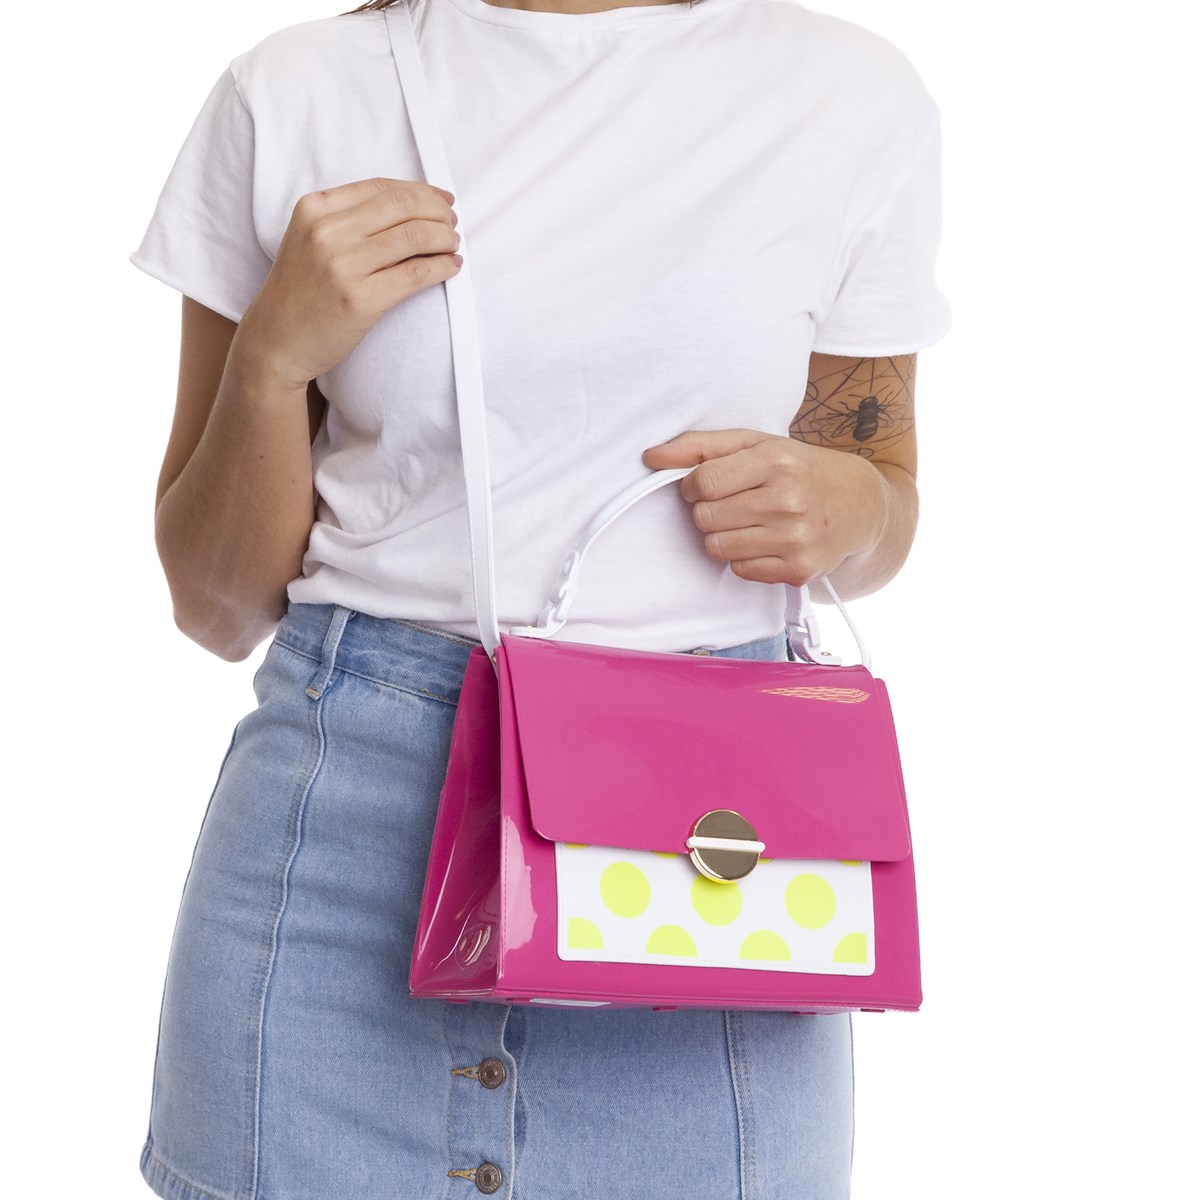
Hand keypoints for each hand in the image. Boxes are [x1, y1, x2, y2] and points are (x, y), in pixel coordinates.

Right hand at [235, 178, 461, 388]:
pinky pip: (415, 275)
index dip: (421, 191)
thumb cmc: (301, 292)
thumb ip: (348, 219)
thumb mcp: (310, 240)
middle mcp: (326, 232)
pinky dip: (442, 268)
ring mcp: (342, 266)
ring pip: (415, 237)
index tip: (442, 200)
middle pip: (403, 206)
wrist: (276, 341)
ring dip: (445, 238)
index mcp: (315, 209)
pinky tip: (451, 267)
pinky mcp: (359, 300)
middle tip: (452, 223)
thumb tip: (411, 205)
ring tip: (453, 245)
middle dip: (438, 212)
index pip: (381, 188)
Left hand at [641, 429, 887, 586]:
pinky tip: (766, 540)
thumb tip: (650, 456)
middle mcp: (788, 501)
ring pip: (717, 547)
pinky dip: (744, 558)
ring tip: (749, 521)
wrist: (862, 505)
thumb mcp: (757, 444)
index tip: (707, 484)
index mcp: (776, 462)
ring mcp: (795, 540)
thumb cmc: (799, 469)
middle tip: (734, 503)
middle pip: (705, 518)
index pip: (702, 482)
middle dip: (709, 510)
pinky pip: (740, 570)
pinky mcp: (798, 571)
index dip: (693, 485)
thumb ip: (700, 446)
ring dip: (723, 536)